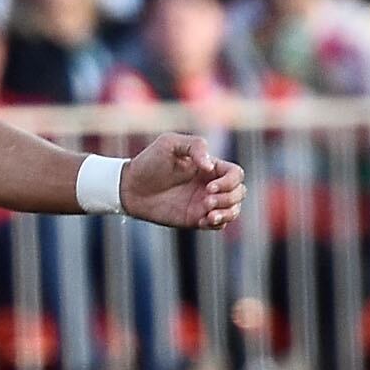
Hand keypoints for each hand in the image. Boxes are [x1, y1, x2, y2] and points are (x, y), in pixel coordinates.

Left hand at [119, 132, 245, 230]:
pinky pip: (219, 225)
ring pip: (234, 210)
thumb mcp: (169, 143)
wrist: (129, 187)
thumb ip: (194, 146)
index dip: (230, 182)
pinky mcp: (195, 219)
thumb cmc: (149, 162)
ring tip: (208, 215)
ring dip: (227, 213)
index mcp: (209, 166)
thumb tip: (210, 166)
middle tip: (205, 200)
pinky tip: (202, 221)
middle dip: (228, 198)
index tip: (208, 186)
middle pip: (240, 193)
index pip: (236, 174)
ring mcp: (204, 203)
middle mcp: (210, 185)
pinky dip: (218, 224)